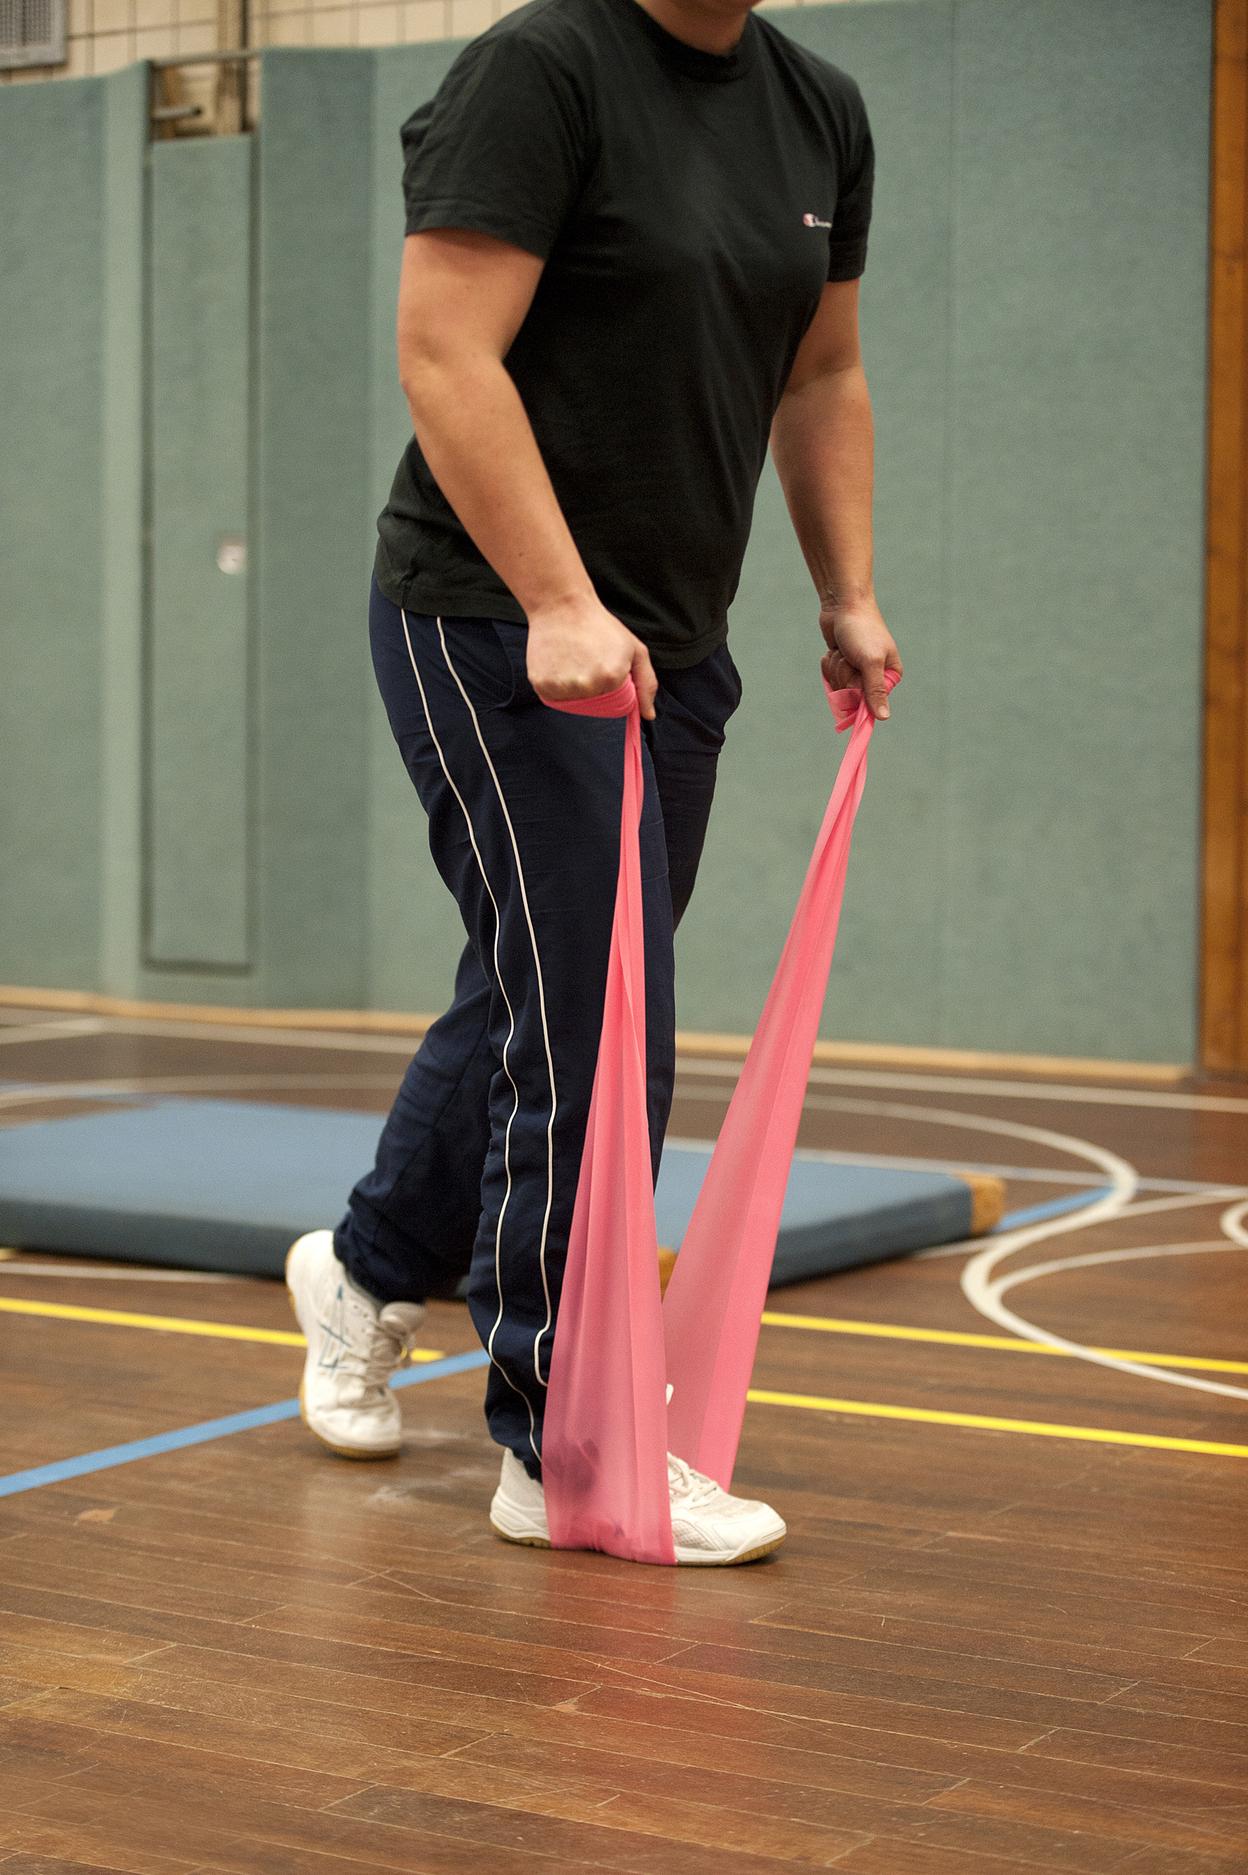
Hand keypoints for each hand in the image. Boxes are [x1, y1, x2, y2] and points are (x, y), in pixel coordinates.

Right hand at [527, 593, 657, 720]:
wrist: (562, 606)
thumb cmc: (600, 625)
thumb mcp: (634, 649)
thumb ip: (646, 683)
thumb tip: (649, 716)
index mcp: (612, 677)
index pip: (614, 701)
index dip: (610, 684)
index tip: (602, 663)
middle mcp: (587, 685)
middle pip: (593, 704)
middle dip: (593, 686)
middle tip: (586, 659)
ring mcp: (563, 686)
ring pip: (572, 702)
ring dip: (573, 687)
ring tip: (572, 659)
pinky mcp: (541, 684)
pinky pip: (553, 697)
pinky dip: (556, 685)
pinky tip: (559, 663)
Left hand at [819, 594, 901, 720]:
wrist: (843, 604)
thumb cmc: (861, 630)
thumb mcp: (870, 662)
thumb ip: (875, 691)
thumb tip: (884, 718)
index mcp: (890, 676)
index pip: (871, 704)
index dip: (858, 695)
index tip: (855, 679)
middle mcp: (874, 676)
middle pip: (851, 696)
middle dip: (845, 676)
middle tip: (849, 657)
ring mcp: (856, 671)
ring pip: (838, 686)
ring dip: (836, 667)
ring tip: (843, 649)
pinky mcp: (842, 665)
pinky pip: (830, 676)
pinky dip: (828, 663)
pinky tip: (835, 649)